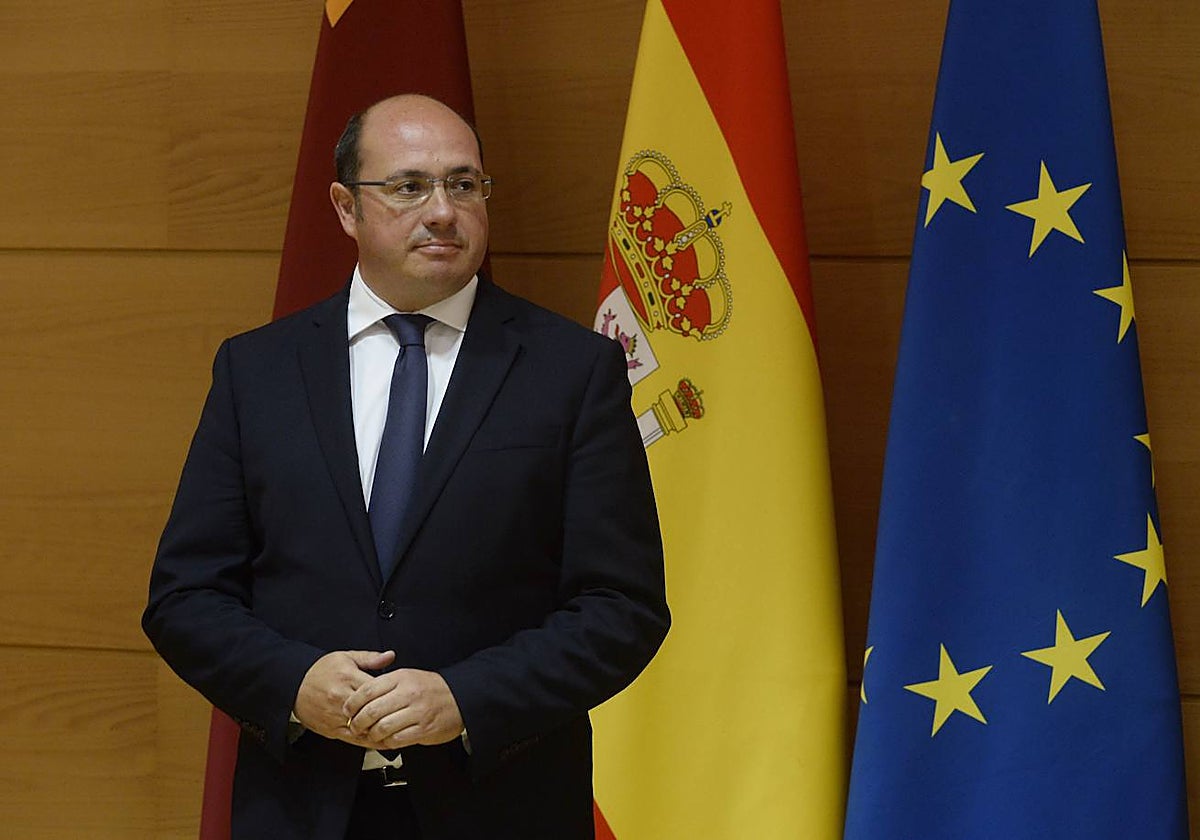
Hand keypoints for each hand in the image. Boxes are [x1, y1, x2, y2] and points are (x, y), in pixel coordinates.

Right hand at [293, 650, 395, 743]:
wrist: (294, 684)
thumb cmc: (320, 670)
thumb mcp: (346, 657)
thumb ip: (370, 658)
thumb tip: (391, 656)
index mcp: (347, 677)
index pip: (375, 689)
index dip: (391, 695)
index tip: (403, 698)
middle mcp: (341, 697)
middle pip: (370, 710)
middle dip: (387, 715)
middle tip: (404, 718)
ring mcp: (334, 715)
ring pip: (362, 728)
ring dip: (379, 731)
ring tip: (397, 732)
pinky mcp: (330, 729)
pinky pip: (352, 739)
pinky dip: (367, 741)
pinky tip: (379, 740)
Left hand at [344, 668, 463, 750]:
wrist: (460, 697)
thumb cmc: (431, 688)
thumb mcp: (408, 676)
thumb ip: (385, 683)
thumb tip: (359, 696)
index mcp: (402, 678)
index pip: (368, 690)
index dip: (353, 702)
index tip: (348, 709)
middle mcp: (408, 693)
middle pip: (372, 710)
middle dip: (358, 722)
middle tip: (355, 726)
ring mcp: (417, 712)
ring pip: (382, 727)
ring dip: (371, 734)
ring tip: (369, 735)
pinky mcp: (423, 729)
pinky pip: (397, 739)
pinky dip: (387, 742)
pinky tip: (385, 740)